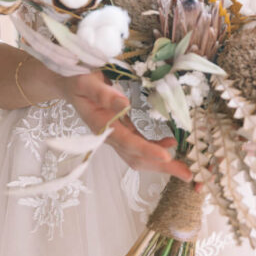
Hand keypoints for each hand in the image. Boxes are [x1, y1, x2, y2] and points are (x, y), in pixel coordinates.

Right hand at [60, 70, 193, 183]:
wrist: (68, 84)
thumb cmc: (76, 80)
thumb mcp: (87, 82)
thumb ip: (104, 94)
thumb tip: (124, 104)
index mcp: (102, 126)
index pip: (128, 143)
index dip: (148, 150)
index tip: (167, 155)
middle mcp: (109, 136)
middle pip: (137, 157)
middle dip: (161, 167)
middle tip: (187, 175)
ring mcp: (116, 135)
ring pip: (139, 156)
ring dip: (161, 163)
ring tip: (183, 168)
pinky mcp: (121, 131)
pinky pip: (139, 145)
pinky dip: (155, 149)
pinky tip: (170, 143)